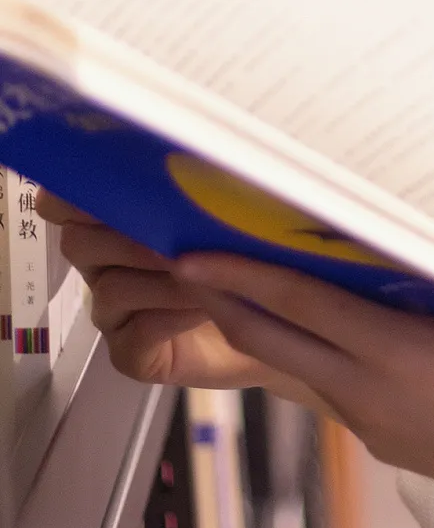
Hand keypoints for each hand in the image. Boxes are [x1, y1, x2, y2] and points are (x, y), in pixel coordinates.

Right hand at [46, 193, 283, 392]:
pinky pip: (135, 335)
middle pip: (79, 243)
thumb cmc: (243, 258)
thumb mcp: (223, 216)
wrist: (273, 322)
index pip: (67, 204)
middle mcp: (104, 267)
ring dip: (164, 280)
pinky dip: (172, 317)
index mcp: (113, 225)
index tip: (109, 187)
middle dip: (129, 237)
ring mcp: (113, 314)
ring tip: (210, 275)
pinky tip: (206, 308)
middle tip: (178, 237)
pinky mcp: (129, 354)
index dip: (75, 196)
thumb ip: (195, 196)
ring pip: (110, 290)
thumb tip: (191, 172)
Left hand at [173, 250, 433, 527]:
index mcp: (397, 354)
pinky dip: (316, 358)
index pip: (302, 305)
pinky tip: (328, 336)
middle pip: (274, 344)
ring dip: (268, 330)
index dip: (243, 276)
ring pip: (301, 367)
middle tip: (187, 266)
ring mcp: (371, 425)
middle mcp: (368, 394)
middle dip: (224, 303)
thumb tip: (387, 243)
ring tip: (249, 289)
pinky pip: (336, 390)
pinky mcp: (382, 443)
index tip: (196, 254)